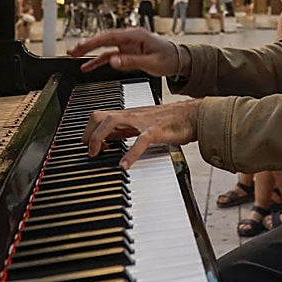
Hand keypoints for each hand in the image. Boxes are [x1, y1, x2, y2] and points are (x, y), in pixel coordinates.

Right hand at [69, 27, 179, 75]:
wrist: (178, 60)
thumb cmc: (168, 58)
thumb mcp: (151, 62)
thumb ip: (131, 62)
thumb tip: (113, 61)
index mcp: (135, 36)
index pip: (111, 37)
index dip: (95, 41)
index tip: (83, 46)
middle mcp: (129, 38)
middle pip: (104, 40)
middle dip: (87, 44)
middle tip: (72, 50)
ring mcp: (127, 45)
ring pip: (104, 48)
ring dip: (89, 51)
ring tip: (73, 55)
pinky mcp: (126, 53)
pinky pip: (109, 56)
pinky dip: (98, 61)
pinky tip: (87, 66)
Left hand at [82, 100, 200, 169]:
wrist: (192, 115)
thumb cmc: (170, 121)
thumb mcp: (142, 124)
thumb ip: (125, 130)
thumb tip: (108, 140)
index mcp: (127, 115)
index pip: (98, 117)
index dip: (88, 132)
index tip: (90, 148)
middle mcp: (131, 115)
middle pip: (99, 116)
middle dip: (88, 135)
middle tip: (91, 152)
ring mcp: (142, 122)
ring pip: (112, 122)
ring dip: (99, 138)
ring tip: (98, 154)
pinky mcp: (156, 130)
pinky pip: (140, 141)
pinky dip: (130, 154)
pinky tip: (125, 166)